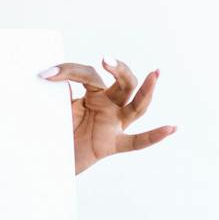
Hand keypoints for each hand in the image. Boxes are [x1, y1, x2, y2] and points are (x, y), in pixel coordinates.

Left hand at [39, 56, 174, 174]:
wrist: (52, 159)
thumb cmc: (57, 130)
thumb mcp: (55, 107)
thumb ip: (56, 92)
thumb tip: (48, 75)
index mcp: (94, 93)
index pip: (89, 74)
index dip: (69, 71)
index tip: (46, 74)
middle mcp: (109, 105)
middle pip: (124, 83)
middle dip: (119, 70)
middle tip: (106, 60)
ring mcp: (114, 124)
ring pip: (136, 106)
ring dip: (146, 91)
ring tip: (155, 73)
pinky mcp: (113, 144)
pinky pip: (137, 141)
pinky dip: (154, 136)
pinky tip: (172, 128)